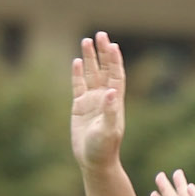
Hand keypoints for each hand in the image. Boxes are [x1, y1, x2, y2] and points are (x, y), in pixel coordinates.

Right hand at [70, 33, 127, 170]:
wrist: (94, 161)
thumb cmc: (104, 148)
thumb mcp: (108, 130)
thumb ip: (110, 112)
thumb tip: (112, 92)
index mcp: (115, 102)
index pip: (116, 75)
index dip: (115, 60)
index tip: (112, 44)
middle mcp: (105, 98)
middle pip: (104, 70)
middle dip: (103, 52)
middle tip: (100, 34)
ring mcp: (92, 102)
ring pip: (91, 74)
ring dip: (90, 58)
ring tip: (87, 40)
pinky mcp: (80, 107)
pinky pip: (78, 86)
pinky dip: (78, 73)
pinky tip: (77, 61)